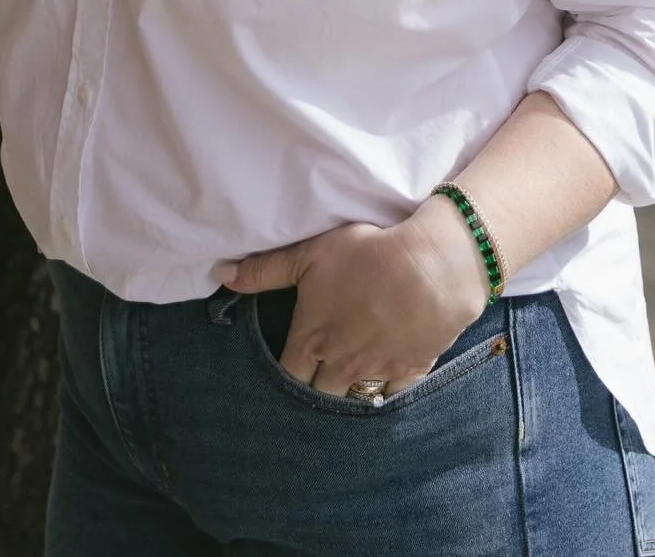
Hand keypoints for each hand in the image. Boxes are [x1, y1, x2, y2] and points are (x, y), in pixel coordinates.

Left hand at [216, 196, 490, 396]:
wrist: (431, 268)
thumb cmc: (367, 255)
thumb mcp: (310, 254)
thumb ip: (265, 270)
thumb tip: (222, 275)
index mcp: (312, 341)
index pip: (287, 377)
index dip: (284, 375)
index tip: (286, 370)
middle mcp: (341, 366)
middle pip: (319, 397)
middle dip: (314, 391)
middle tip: (315, 378)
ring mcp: (377, 372)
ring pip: (354, 401)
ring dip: (348, 395)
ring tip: (346, 385)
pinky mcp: (411, 371)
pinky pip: (393, 397)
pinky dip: (387, 393)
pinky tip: (385, 384)